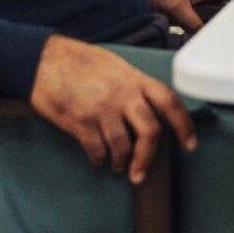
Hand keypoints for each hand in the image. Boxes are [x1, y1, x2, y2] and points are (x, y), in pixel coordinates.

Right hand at [29, 35, 196, 183]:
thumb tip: (147, 109)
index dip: (184, 125)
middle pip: (151, 132)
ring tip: (116, 164)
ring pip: (124, 147)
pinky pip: (98, 152)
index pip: (169, 101)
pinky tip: (96, 156)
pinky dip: (99, 159)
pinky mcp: (81, 122)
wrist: (44, 59)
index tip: (190, 144)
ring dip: (121, 162)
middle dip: (148, 157)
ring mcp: (102, 109)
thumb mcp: (114, 65)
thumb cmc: (79, 60)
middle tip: (140, 173)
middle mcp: (122, 94)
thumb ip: (132, 85)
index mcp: (133, 78)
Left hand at [131, 0, 233, 31]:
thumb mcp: (176, 5)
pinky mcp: (178, 7)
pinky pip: (194, 20)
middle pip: (222, 7)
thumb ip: (192, 22)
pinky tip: (199, 40)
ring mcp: (189, 0)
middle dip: (231, 19)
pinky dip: (198, 29)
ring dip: (214, 26)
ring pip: (208, 15)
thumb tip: (204, 38)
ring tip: (224, 42)